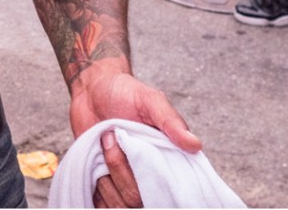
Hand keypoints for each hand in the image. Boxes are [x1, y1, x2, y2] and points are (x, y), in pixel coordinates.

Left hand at [69, 61, 201, 207]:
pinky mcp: (103, 183)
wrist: (92, 89)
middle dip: (120, 166)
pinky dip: (95, 187)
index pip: (170, 190)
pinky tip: (94, 161)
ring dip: (105, 172)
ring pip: (118, 202)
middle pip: (137, 198)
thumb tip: (195, 145)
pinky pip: (101, 203)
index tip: (140, 156)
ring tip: (103, 142)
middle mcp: (147, 176)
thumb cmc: (125, 93)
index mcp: (166, 161)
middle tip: (112, 136)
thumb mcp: (150, 100)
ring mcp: (124, 181)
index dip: (155, 182)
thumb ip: (171, 121)